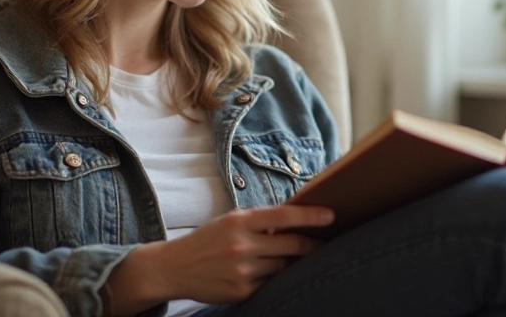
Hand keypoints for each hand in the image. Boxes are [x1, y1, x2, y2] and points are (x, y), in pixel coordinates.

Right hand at [106, 205, 333, 314]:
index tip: (331, 215)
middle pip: (291, 245)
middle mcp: (241, 244)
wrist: (175, 267)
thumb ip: (260, 221)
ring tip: (297, 258)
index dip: (310, 216)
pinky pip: (270, 283)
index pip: (283, 216)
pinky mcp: (241, 291)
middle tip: (325, 243)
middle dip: (312, 245)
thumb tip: (295, 221)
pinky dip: (275, 277)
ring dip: (293, 262)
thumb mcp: (230, 221)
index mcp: (239, 221)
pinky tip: (271, 272)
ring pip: (283, 266)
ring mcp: (242, 270)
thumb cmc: (208, 240)